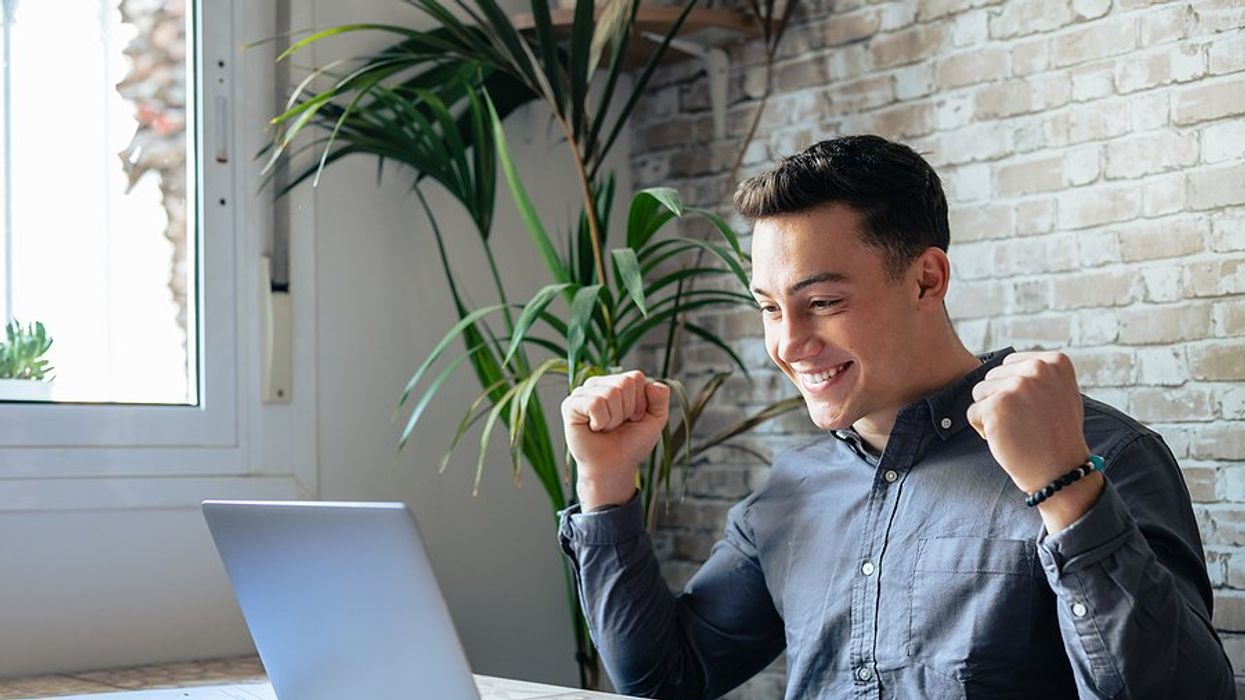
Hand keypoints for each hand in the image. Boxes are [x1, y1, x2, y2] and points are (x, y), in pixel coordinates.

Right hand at [561, 370, 669, 510]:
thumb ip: (661, 398)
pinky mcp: (570, 405)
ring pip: (610, 393)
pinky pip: (594, 404)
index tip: (633, 418)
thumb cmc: (631, 443)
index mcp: (617, 382)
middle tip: (618, 425)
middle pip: (624, 383)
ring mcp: (582, 392)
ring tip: (606, 427)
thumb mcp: (655, 419)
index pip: (635, 377)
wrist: (615, 466)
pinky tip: (594, 428)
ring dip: (614, 419)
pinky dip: (600, 421)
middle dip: (627, 410)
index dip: (640, 402)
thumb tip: (653, 385)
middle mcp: (599, 383)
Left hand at [967, 352, 1101, 530]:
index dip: (1014, 391)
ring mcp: (1017, 386)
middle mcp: (1037, 368)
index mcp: (1055, 362)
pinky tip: (1006, 439)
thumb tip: (1006, 362)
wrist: (1060, 471)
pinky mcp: (997, 405)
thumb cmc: (1057, 436)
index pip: (1010, 364)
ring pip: (979, 392)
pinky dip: (982, 429)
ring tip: (1016, 430)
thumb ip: (1038, 375)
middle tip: (1025, 423)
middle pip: (992, 377)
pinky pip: (972, 412)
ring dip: (990, 414)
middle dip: (1000, 401)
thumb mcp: (1059, 394)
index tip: (1035, 411)